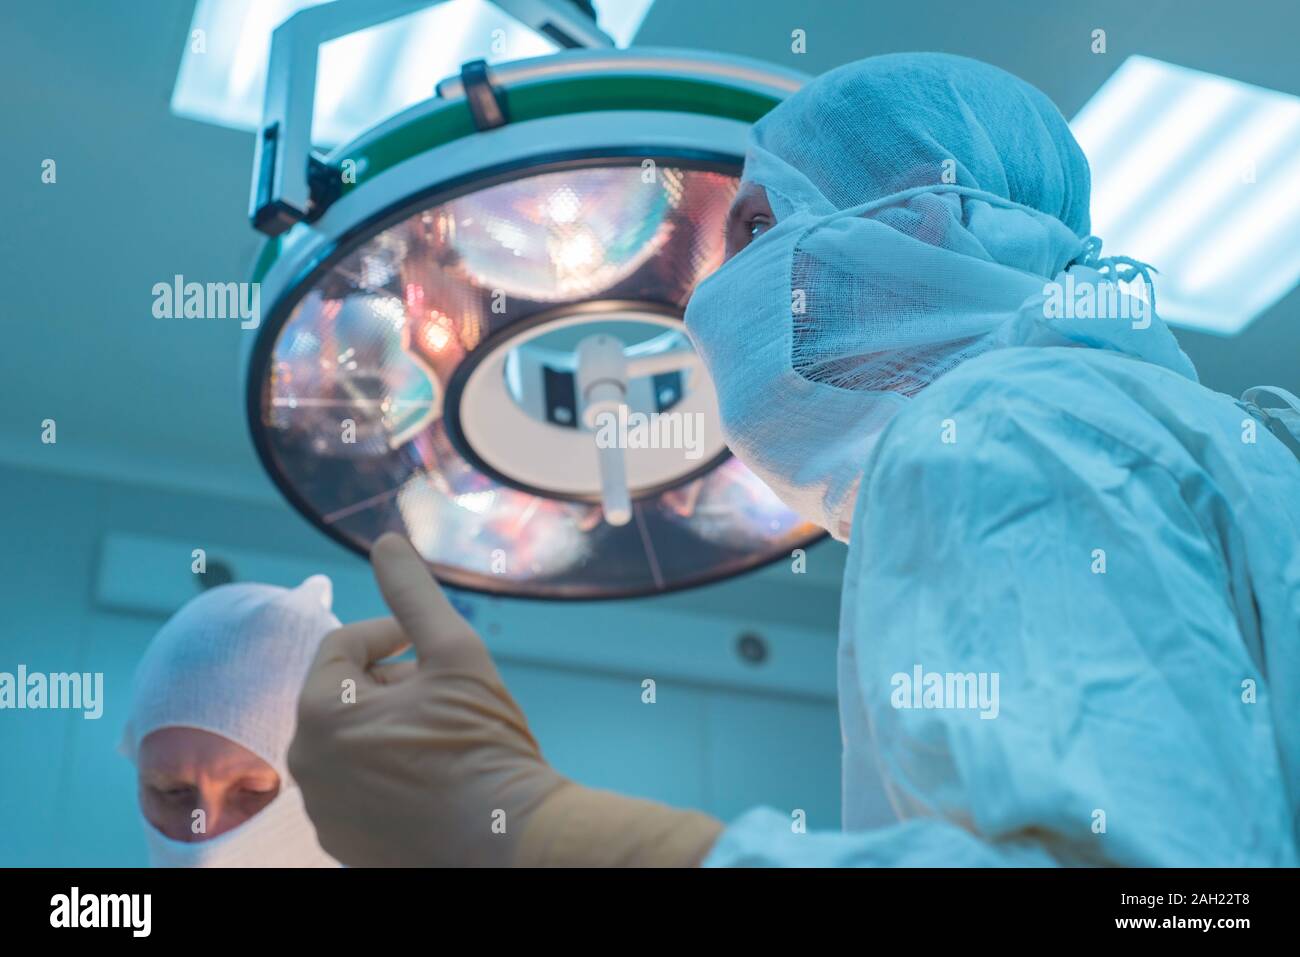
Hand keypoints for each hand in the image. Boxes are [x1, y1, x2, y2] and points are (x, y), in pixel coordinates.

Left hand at [288, 533, 565, 865]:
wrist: (511, 841)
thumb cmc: (484, 745)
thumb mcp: (456, 654)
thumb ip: (414, 595)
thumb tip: (386, 540)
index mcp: (321, 714)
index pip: (342, 647)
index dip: (390, 635)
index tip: (430, 645)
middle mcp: (306, 767)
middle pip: (341, 696)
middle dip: (388, 683)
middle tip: (442, 692)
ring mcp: (323, 812)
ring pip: (349, 742)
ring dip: (387, 726)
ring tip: (441, 734)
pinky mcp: (344, 844)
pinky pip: (355, 786)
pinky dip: (385, 770)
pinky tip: (433, 775)